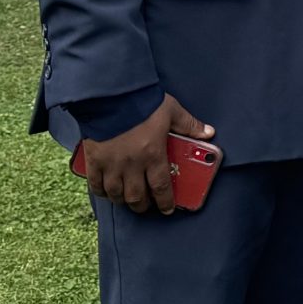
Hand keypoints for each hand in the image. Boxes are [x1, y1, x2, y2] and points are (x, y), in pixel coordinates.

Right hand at [81, 95, 213, 215]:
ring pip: (116, 195)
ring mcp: (111, 164)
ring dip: (123, 201)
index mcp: (153, 155)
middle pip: (137, 197)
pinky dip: (101, 192)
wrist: (111, 94)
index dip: (165, 202)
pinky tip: (106, 192)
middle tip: (146, 205)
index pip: (161, 188)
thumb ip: (189, 125)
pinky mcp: (94, 160)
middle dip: (143, 205)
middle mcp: (132, 165)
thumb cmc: (142, 102)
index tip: (167, 209)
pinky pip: (96, 184)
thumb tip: (208, 132)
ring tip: (127, 200)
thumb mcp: (172, 111)